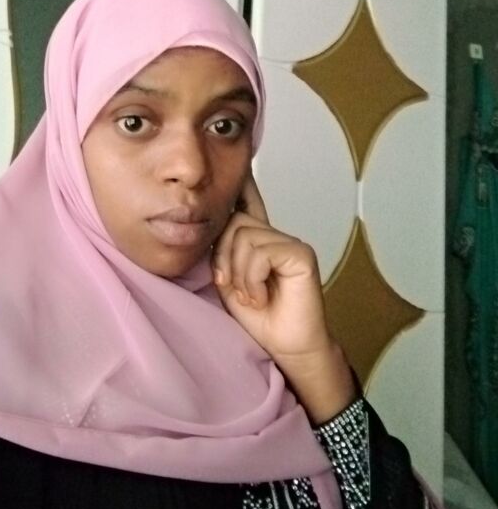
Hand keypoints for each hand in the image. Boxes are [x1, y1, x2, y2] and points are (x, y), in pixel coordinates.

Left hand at [212, 174, 355, 423]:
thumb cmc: (258, 318)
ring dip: (239, 274)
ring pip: (243, 238)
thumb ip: (222, 251)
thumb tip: (207, 224)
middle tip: (233, 286)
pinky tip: (264, 296)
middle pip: (233, 223)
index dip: (242, 184)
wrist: (285, 347)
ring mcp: (290, 244)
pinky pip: (260, 252)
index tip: (239, 162)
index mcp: (257, 241)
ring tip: (252, 295)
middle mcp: (274, 237)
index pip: (247, 205)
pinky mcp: (300, 254)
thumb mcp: (229, 280)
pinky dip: (253, 279)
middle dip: (223, 257)